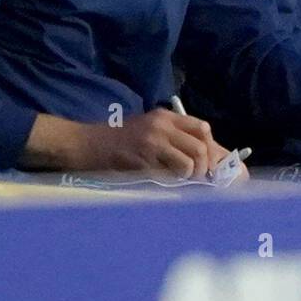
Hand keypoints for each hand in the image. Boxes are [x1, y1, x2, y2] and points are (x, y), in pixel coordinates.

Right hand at [25, 110, 231, 176]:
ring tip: (184, 181)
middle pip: (201, 146)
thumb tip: (204, 156)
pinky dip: (175, 181)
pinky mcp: (142, 160)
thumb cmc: (120, 140)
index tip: (209, 163)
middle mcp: (161, 126)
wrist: (88, 144)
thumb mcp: (149, 129)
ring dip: (191, 175)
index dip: (212, 147)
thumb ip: (174, 137)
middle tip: (200, 178)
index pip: (202, 128)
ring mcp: (152, 143)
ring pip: (189, 161)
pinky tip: (168, 183)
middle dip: (205, 166)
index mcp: (165, 117)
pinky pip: (170, 173)